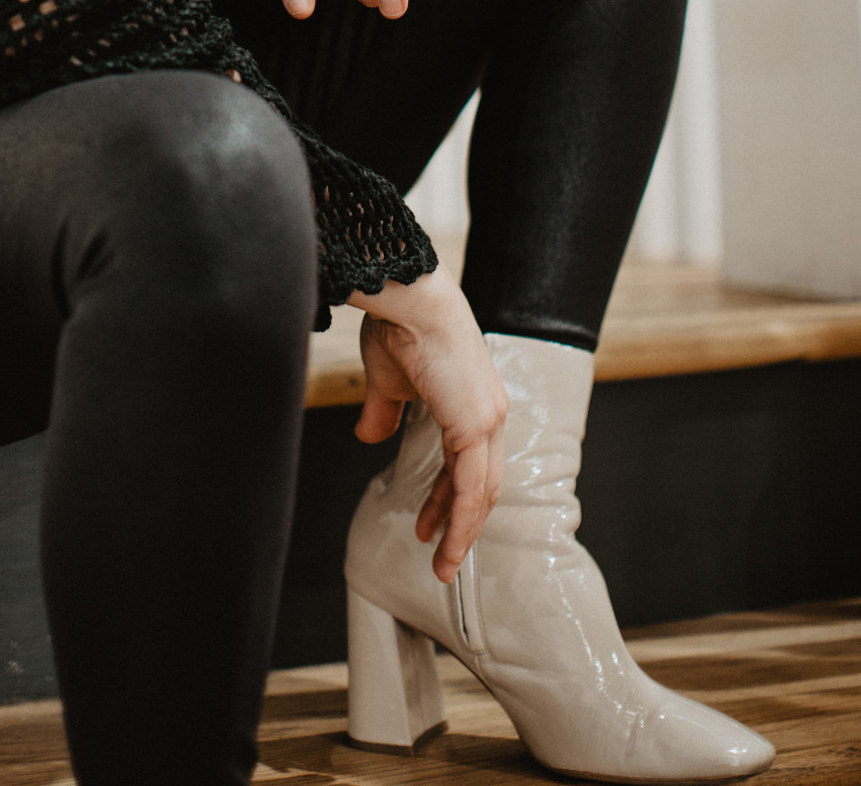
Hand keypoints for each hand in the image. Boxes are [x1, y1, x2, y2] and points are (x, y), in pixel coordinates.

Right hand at [350, 265, 507, 582]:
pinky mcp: (475, 426)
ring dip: (462, 530)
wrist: (409, 298)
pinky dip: (462, 519)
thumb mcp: (389, 380)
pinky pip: (472, 486)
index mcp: (475, 398)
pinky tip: (446, 542)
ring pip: (481, 490)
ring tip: (442, 563)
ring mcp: (487, 418)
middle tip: (439, 549)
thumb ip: (384, 412)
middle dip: (459, 520)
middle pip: (482, 480)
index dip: (453, 493)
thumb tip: (371, 438)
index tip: (434, 519)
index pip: (471, 459)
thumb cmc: (399, 324)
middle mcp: (490, 410)